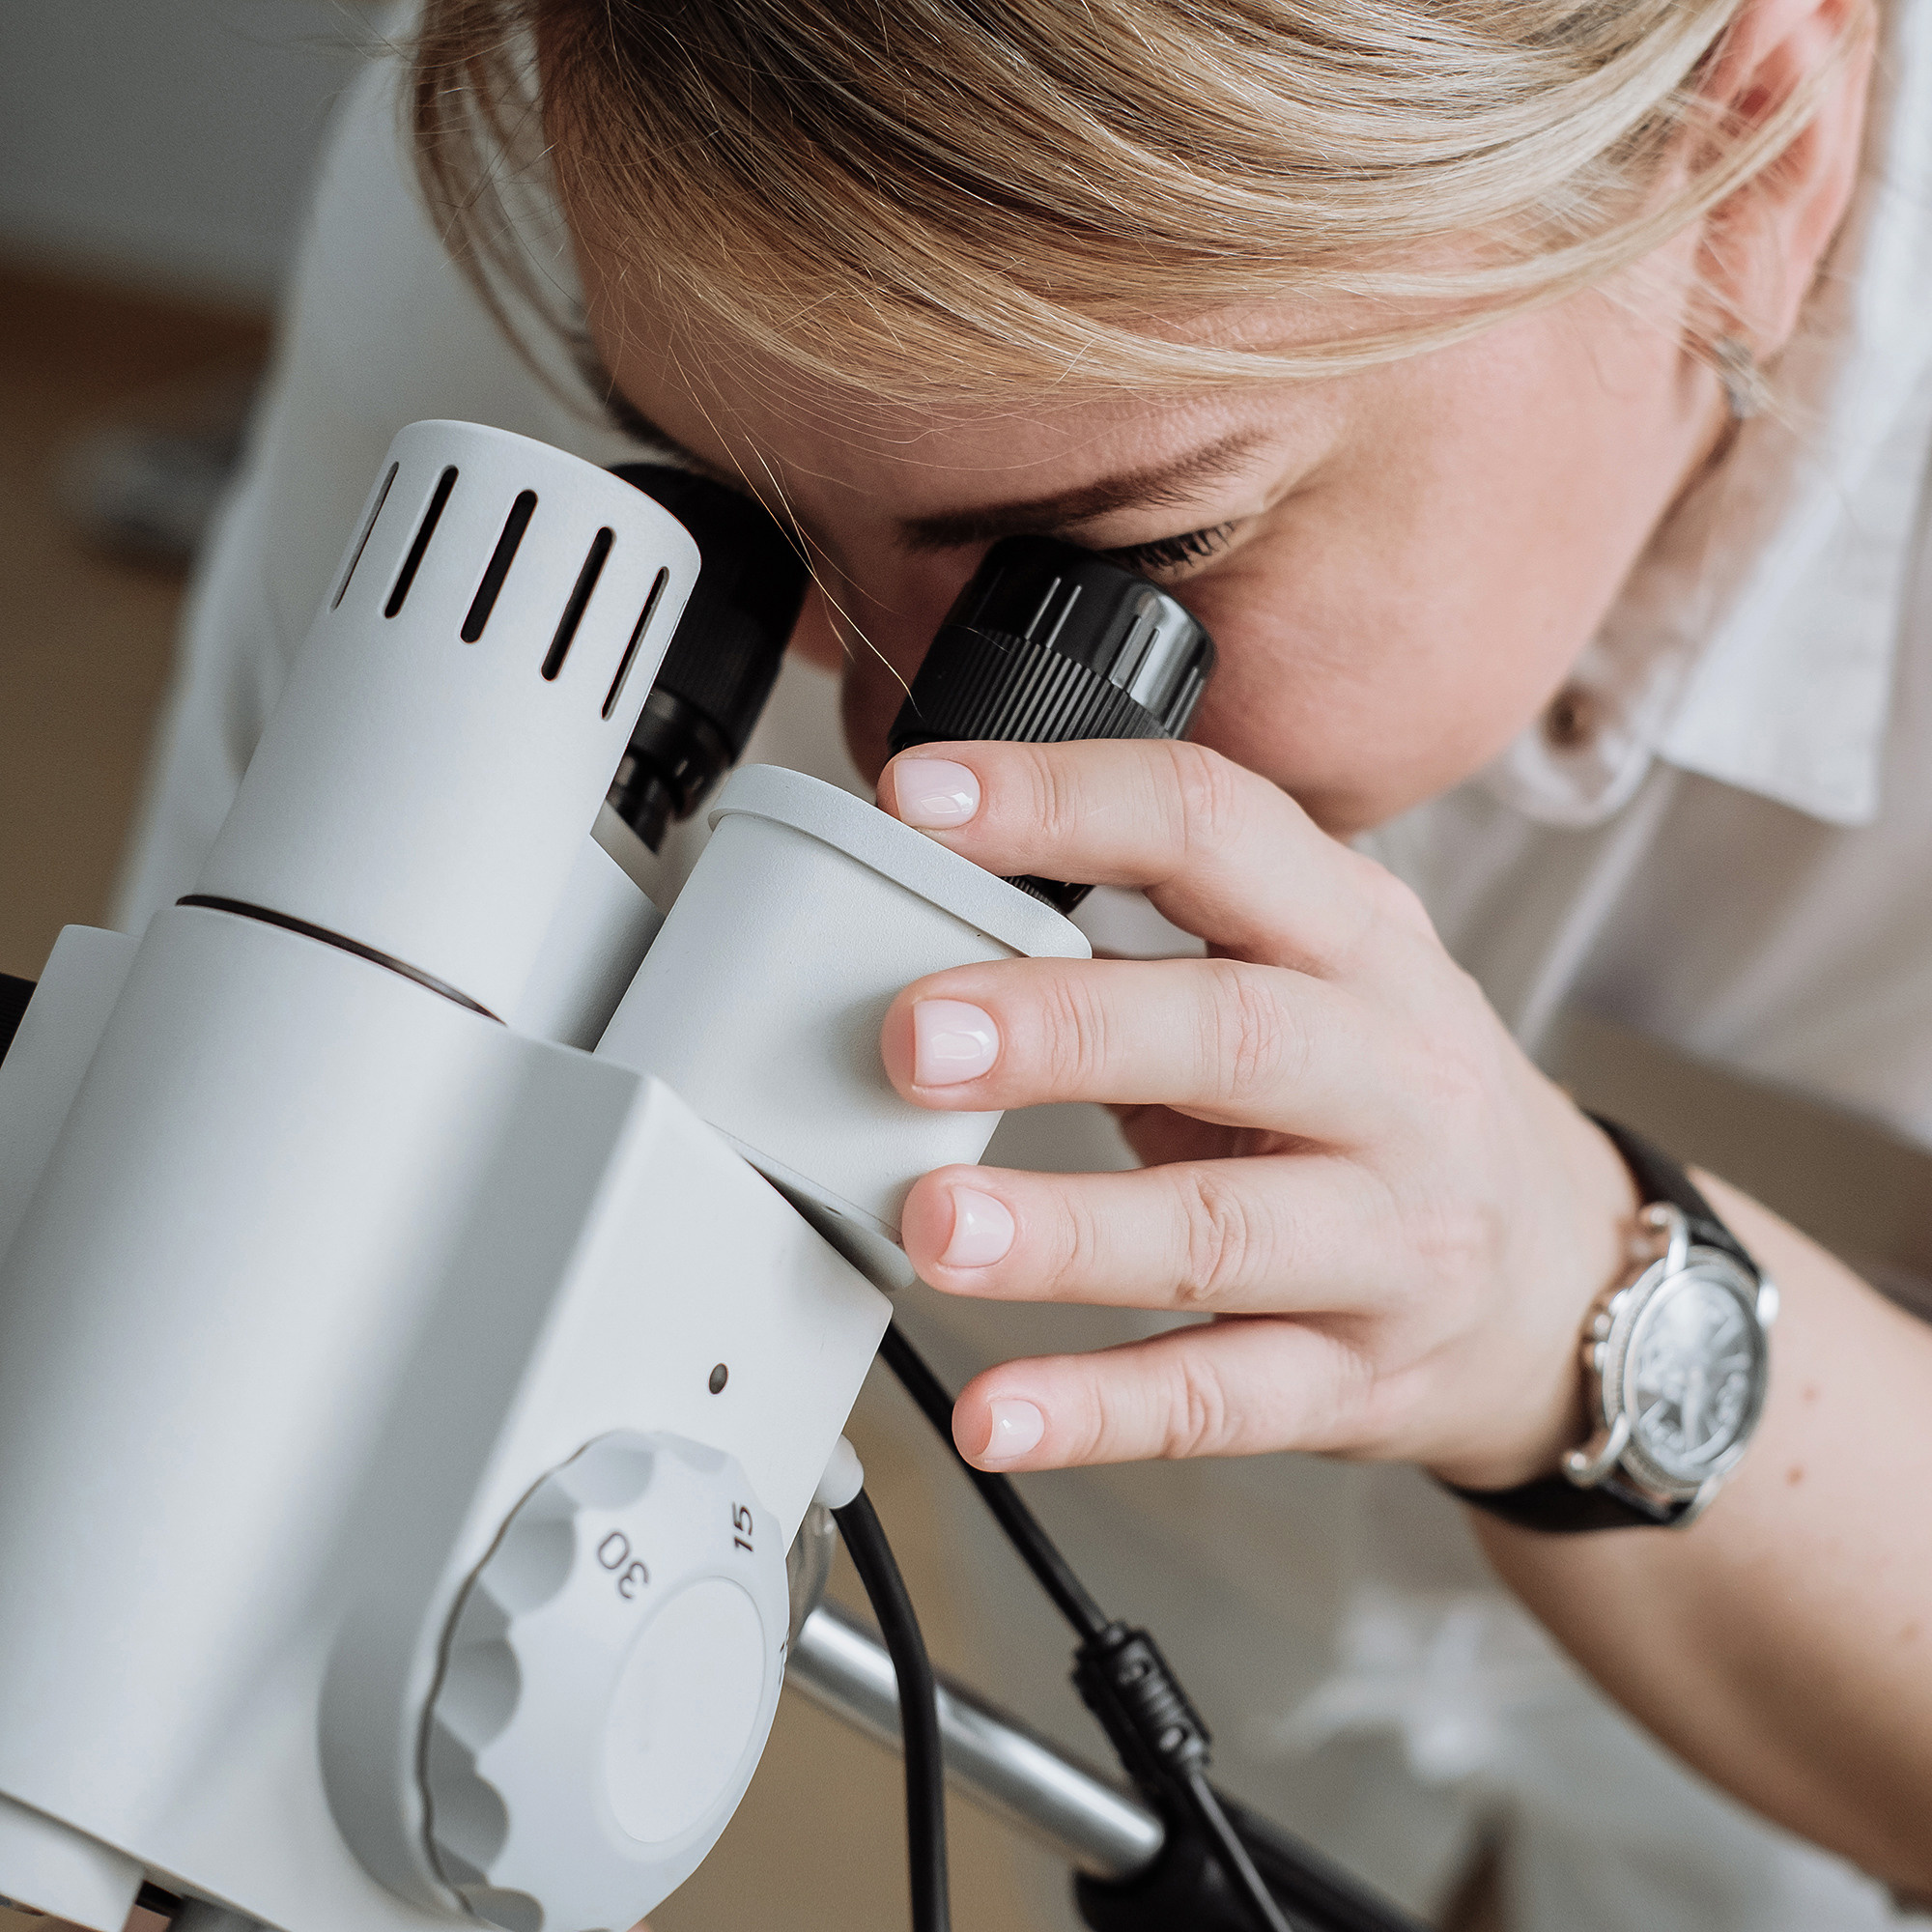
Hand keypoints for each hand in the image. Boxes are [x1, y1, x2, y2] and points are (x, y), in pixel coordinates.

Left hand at [877, 739, 1636, 1489]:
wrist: (1566, 1281)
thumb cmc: (1394, 1102)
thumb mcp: (1330, 980)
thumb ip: (1175, 940)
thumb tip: (949, 907)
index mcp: (1361, 945)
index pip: (1218, 831)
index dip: (1069, 802)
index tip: (923, 800)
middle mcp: (1391, 1080)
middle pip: (1233, 1032)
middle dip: (1065, 1027)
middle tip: (915, 1035)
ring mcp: (1387, 1240)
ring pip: (1222, 1230)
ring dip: (1068, 1231)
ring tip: (935, 1225)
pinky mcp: (1356, 1377)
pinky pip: (1220, 1397)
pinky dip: (1098, 1411)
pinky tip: (992, 1416)